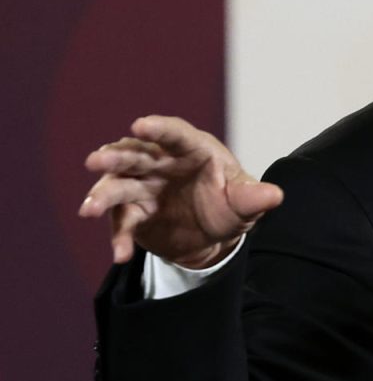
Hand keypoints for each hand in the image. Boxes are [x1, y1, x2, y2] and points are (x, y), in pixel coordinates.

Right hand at [79, 115, 283, 267]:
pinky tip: (120, 255)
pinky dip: (119, 238)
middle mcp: (161, 163)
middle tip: (96, 161)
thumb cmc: (230, 204)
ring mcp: (143, 186)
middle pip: (134, 155)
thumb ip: (254, 198)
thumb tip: (275, 195)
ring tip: (89, 209)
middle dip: (115, 158)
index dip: (158, 129)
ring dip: (102, 195)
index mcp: (192, 150)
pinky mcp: (134, 212)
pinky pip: (123, 222)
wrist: (212, 235)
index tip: (140, 125)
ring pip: (118, 185)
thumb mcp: (245, 203)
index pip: (175, 135)